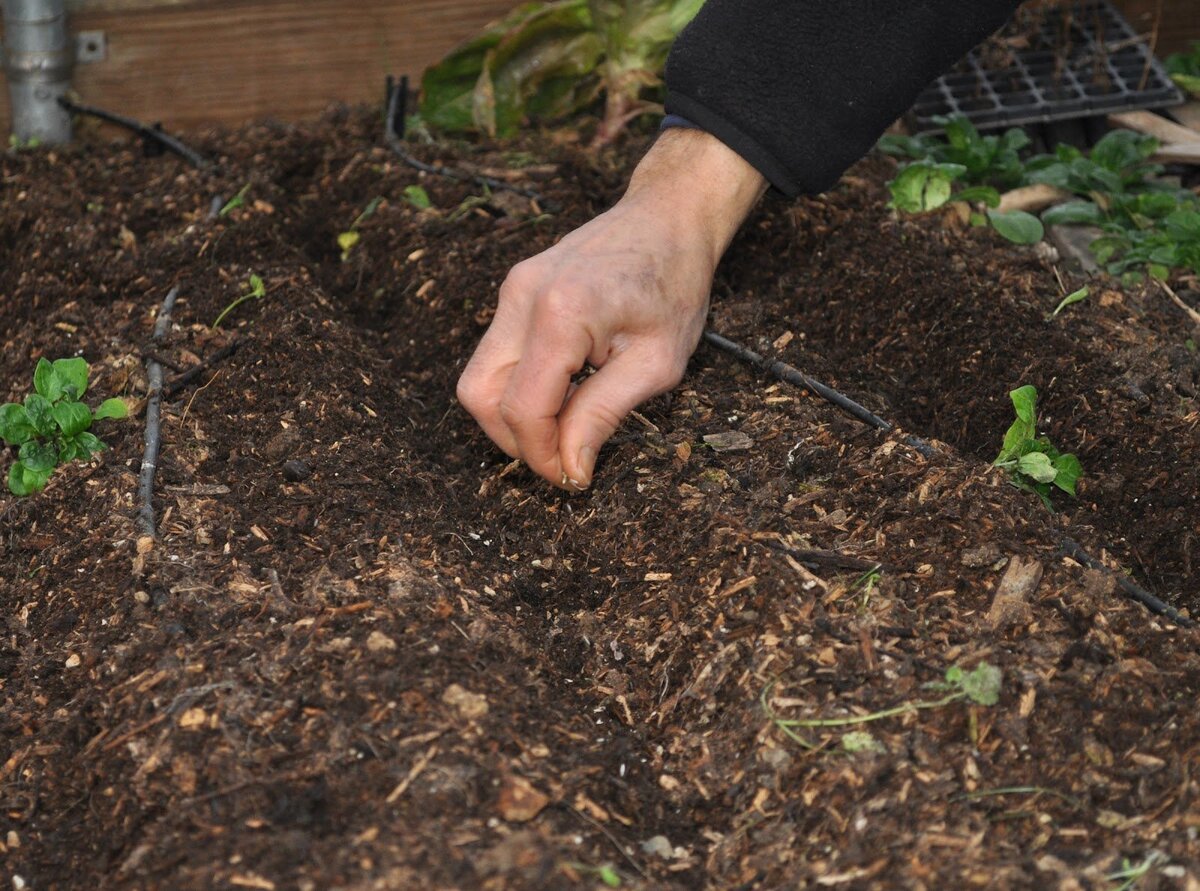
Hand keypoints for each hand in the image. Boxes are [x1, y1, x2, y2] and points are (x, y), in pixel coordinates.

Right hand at [457, 129, 765, 489]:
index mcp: (561, 313)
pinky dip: (520, 386)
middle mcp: (522, 296)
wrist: (669, 218)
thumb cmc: (674, 286)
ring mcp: (512, 289)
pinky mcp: (514, 290)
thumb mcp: (657, 363)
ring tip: (565, 424)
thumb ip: (603, 415)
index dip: (542, 456)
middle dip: (516, 441)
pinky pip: (496, 354)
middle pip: (481, 396)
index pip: (523, 409)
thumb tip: (570, 469)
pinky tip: (564, 390)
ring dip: (513, 415)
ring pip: (479, 377)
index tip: (573, 478)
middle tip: (564, 458)